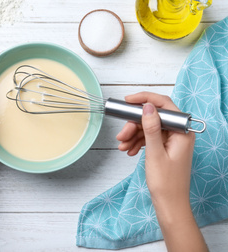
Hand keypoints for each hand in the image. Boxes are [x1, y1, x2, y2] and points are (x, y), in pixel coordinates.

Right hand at [116, 92, 206, 251]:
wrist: (169, 203)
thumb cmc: (166, 182)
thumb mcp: (155, 152)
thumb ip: (152, 127)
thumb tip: (147, 106)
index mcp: (182, 131)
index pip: (164, 105)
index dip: (145, 100)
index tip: (128, 100)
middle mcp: (179, 133)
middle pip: (153, 117)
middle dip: (134, 124)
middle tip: (121, 135)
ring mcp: (172, 140)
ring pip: (148, 128)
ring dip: (133, 135)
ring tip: (122, 146)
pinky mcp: (166, 147)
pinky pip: (149, 138)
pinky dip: (137, 142)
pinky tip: (128, 150)